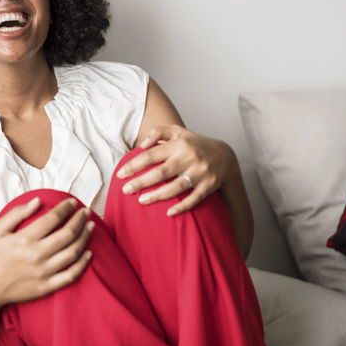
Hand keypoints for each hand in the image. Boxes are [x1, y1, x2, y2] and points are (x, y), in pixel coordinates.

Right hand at [0, 197, 94, 308]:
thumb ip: (17, 213)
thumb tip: (37, 201)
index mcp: (25, 239)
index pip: (53, 218)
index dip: (65, 208)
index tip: (72, 202)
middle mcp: (36, 255)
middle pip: (67, 234)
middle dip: (80, 220)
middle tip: (86, 212)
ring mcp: (43, 272)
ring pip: (72, 252)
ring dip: (84, 237)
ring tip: (90, 227)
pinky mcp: (47, 286)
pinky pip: (71, 275)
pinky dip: (82, 264)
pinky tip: (88, 253)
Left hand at [117, 125, 236, 215]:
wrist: (226, 156)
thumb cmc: (196, 145)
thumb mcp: (179, 132)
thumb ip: (159, 132)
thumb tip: (142, 144)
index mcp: (179, 145)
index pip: (151, 155)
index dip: (134, 165)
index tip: (120, 174)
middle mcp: (189, 158)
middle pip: (160, 172)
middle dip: (141, 182)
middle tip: (125, 190)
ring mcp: (200, 173)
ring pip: (176, 187)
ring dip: (158, 195)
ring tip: (142, 201)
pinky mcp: (209, 186)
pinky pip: (194, 199)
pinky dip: (182, 206)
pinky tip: (169, 213)